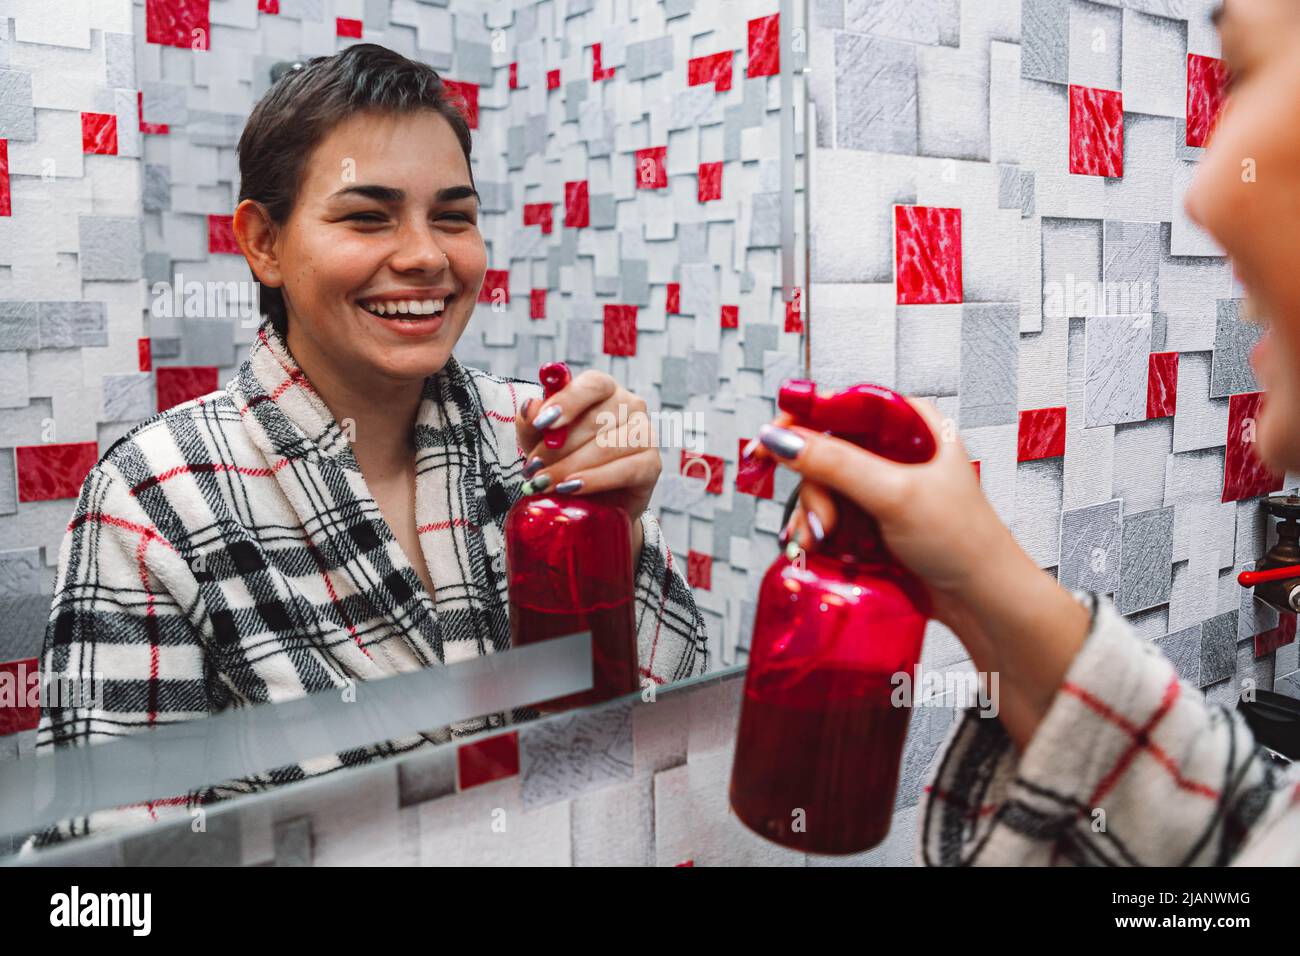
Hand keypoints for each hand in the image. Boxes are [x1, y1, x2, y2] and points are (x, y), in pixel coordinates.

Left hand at [515, 370, 659, 558]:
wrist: (591, 502)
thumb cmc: (565, 461)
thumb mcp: (539, 441)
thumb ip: (531, 423)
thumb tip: (530, 406)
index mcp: (604, 390)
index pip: (592, 384)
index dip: (567, 401)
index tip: (543, 422)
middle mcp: (630, 405)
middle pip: (596, 420)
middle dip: (558, 447)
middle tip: (533, 469)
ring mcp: (645, 433)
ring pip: (607, 446)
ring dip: (571, 466)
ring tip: (545, 483)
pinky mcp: (652, 464)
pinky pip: (625, 470)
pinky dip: (595, 480)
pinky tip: (572, 488)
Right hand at [750, 396, 1090, 750]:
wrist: (982, 602)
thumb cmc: (964, 542)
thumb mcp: (896, 494)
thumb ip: (837, 464)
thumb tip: (785, 439)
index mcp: (911, 425)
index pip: (843, 404)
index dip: (803, 420)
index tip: (770, 442)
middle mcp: (896, 451)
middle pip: (826, 450)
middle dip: (812, 488)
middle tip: (820, 520)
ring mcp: (883, 488)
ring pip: (823, 486)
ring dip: (812, 515)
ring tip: (821, 540)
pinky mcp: (874, 521)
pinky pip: (831, 515)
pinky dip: (819, 531)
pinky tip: (819, 546)